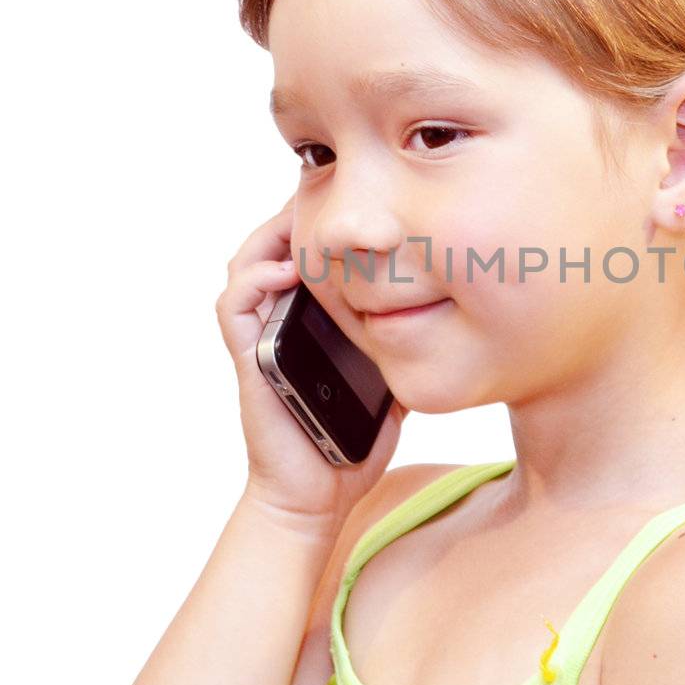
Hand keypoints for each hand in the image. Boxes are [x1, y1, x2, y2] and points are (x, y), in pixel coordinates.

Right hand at [214, 193, 406, 530]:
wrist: (320, 494)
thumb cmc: (352, 439)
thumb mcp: (390, 374)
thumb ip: (405, 339)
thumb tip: (450, 311)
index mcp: (308, 317)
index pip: (305, 250)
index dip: (321, 219)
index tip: (357, 201)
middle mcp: (279, 319)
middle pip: (272, 243)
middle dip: (297, 212)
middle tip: (328, 191)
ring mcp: (259, 337)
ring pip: (246, 262)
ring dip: (271, 234)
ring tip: (303, 218)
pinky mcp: (248, 358)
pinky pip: (234, 306)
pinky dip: (254, 279)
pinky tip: (285, 272)